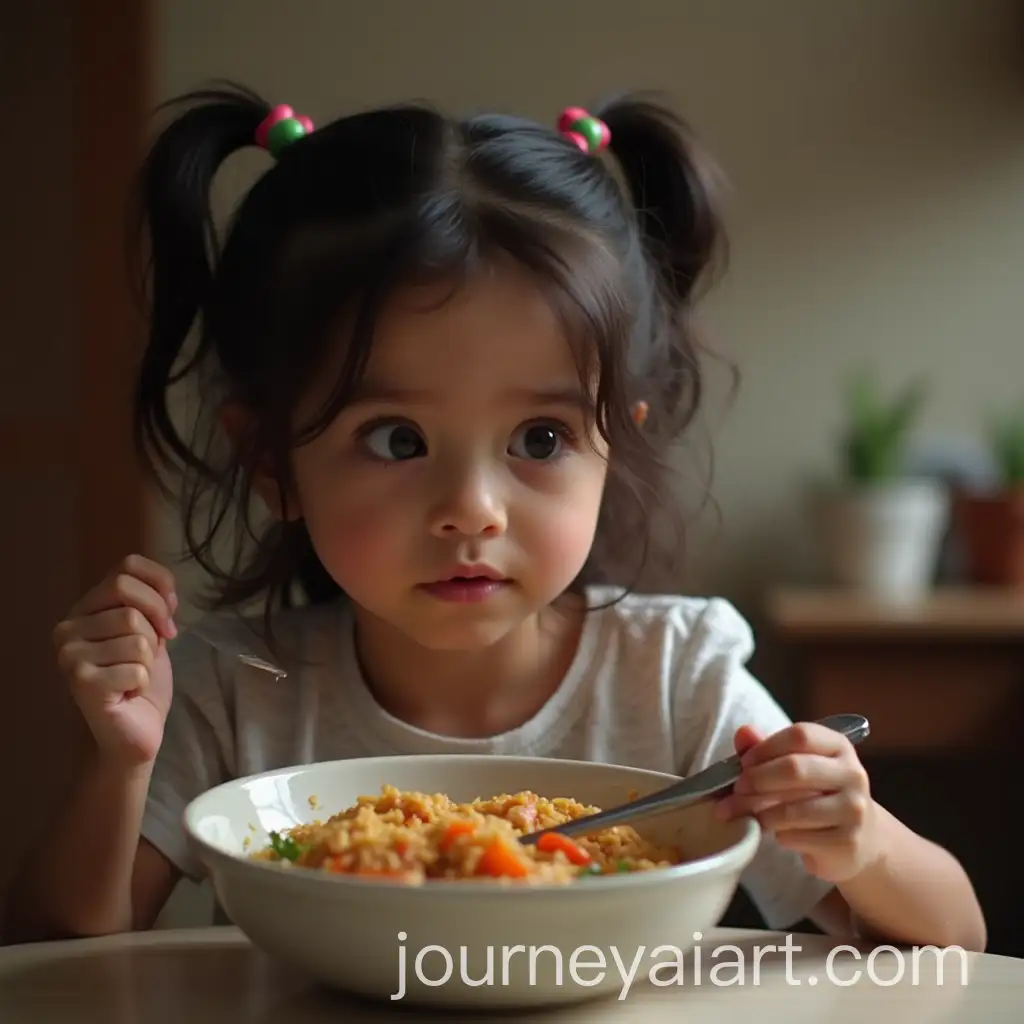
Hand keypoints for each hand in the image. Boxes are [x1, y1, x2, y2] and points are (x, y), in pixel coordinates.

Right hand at [53, 554, 176, 766]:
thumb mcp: (151, 629)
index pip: (127, 567)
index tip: (169, 617)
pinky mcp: (81, 682)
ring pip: (137, 636)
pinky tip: (128, 692)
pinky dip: (144, 681)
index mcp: (84, 608)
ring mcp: (69, 655)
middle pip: (132, 605)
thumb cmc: (142, 678)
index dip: (160, 587)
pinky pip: (138, 666)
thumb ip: (151, 602)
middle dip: (157, 628)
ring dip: (149, 659)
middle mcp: (67, 628)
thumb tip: (167, 594)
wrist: (136, 730)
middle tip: (154, 652)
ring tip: (134, 675)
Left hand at [715, 721, 882, 882]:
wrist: (862, 840)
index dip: (765, 747)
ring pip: (793, 809)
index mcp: (838, 746)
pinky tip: (776, 832)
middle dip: (757, 780)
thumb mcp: (798, 766)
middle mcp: (852, 774)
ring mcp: (853, 809)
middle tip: (737, 790)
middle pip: (795, 769)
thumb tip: (743, 732)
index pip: (800, 735)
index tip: (743, 763)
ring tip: (746, 814)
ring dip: (760, 813)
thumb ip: (767, 748)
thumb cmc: (819, 795)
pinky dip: (777, 834)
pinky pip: (796, 836)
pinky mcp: (847, 841)